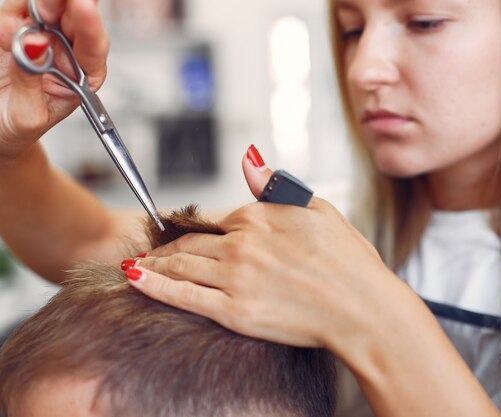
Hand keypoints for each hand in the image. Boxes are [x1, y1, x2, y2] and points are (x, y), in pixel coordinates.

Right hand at [0, 0, 108, 157]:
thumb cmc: (14, 130)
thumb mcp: (25, 117)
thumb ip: (29, 82)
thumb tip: (34, 44)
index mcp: (81, 77)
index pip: (92, 47)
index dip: (90, 25)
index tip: (85, 7)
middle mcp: (65, 52)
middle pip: (75, 18)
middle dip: (75, 2)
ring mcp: (39, 36)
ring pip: (50, 5)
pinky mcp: (10, 25)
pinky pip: (20, 3)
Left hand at [125, 148, 394, 348]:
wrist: (365, 309)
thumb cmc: (350, 261)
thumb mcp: (317, 208)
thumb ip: (274, 186)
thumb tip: (248, 159)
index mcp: (260, 216)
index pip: (213, 219)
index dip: (192, 227)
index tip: (176, 232)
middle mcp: (242, 243)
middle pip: (190, 242)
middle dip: (166, 247)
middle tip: (149, 252)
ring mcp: (235, 278)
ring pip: (180, 266)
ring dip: (154, 263)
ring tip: (136, 264)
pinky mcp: (234, 312)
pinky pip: (184, 296)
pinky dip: (155, 286)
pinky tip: (135, 278)